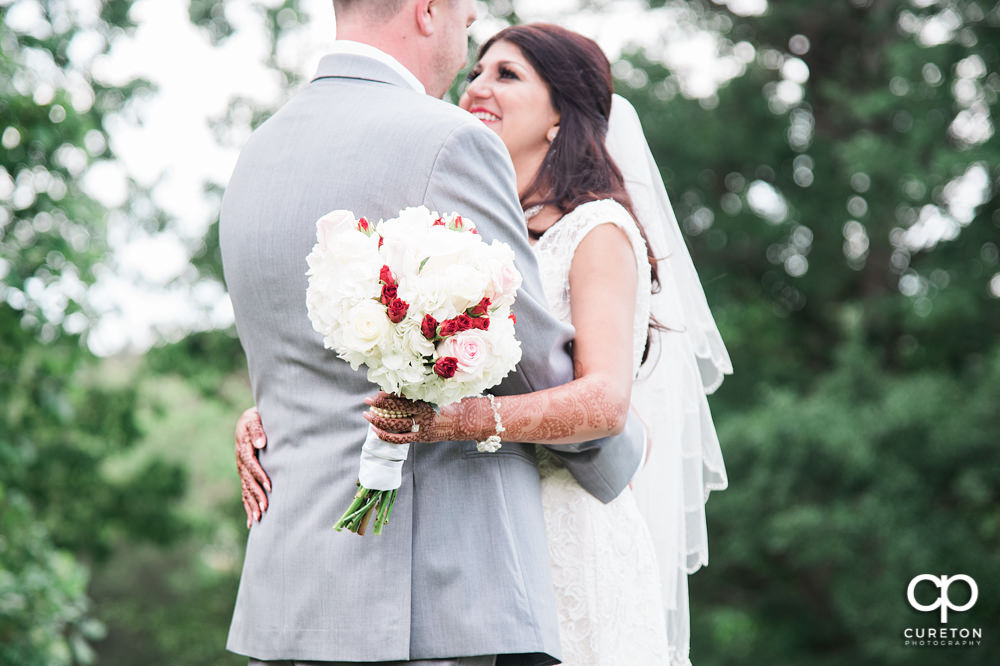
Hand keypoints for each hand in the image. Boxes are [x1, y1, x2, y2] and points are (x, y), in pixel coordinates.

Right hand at [235, 406, 270, 527]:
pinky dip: (248, 507)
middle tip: (266, 509)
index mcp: (244, 449)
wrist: (248, 420)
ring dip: (252, 505)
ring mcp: (242, 471)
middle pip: (248, 482)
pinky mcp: (245, 476)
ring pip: (246, 491)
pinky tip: (252, 522)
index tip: (270, 486)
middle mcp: (241, 463)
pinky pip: (245, 494)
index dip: (260, 475)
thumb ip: (258, 429)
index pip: (252, 465)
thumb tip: (261, 443)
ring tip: (259, 519)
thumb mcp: (255, 419)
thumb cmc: (256, 418)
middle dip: (257, 496)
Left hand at [363, 392, 467, 444]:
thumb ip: (417, 393)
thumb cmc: (447, 403)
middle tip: (367, 401)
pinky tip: (376, 430)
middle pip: (396, 411)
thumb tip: (394, 388)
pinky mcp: (422, 438)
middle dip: (379, 406)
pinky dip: (386, 435)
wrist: (463, 421)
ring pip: (395, 426)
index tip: (377, 393)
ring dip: (378, 421)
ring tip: (367, 416)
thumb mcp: (435, 394)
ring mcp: (422, 427)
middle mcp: (424, 415)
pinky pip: (400, 439)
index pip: (403, 398)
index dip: (388, 396)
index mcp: (427, 401)